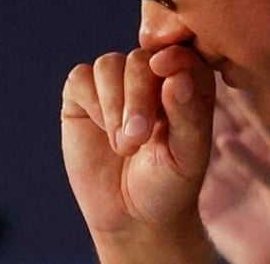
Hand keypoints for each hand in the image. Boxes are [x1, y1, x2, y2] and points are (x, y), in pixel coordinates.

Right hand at [61, 46, 216, 262]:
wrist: (132, 216)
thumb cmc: (169, 184)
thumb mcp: (188, 155)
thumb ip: (187, 114)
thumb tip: (176, 75)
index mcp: (186, 82)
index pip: (180, 53)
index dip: (170, 57)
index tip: (163, 71)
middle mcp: (150, 76)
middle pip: (140, 59)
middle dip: (137, 96)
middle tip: (137, 138)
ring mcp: (115, 84)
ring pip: (108, 65)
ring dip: (113, 104)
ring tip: (124, 145)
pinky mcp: (83, 96)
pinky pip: (81, 78)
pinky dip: (91, 101)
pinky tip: (102, 129)